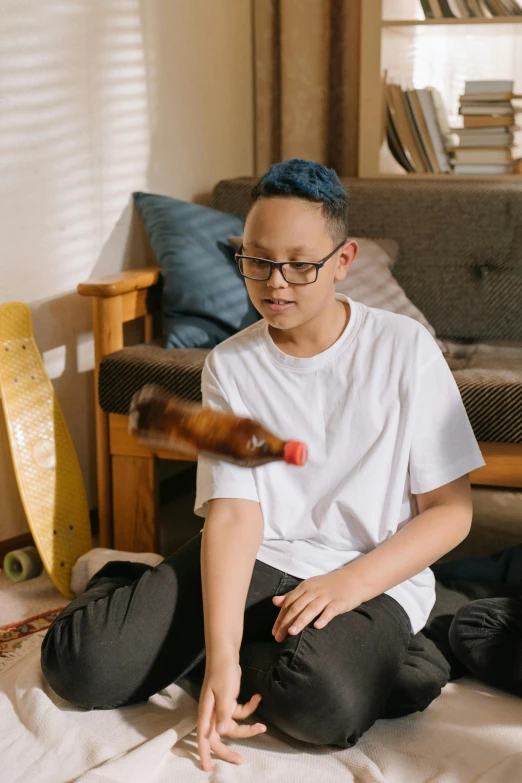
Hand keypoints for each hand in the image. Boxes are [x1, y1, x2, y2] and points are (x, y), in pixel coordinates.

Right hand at [197, 657, 266, 771]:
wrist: (226, 653)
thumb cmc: (222, 671)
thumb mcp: (225, 692)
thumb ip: (224, 712)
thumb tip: (222, 730)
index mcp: (207, 712)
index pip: (203, 738)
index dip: (204, 754)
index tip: (208, 769)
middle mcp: (212, 713)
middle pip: (218, 737)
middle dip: (228, 750)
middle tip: (240, 761)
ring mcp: (220, 708)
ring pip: (232, 726)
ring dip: (247, 726)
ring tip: (262, 726)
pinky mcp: (229, 701)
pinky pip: (239, 712)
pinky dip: (249, 707)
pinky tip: (258, 697)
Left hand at [272, 569, 363, 641]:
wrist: (353, 579)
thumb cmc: (328, 586)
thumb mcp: (309, 587)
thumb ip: (292, 595)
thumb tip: (275, 601)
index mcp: (305, 587)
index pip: (289, 603)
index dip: (280, 618)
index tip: (274, 632)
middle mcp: (314, 591)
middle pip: (297, 607)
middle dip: (286, 622)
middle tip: (279, 637)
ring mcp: (327, 596)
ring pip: (311, 608)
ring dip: (301, 620)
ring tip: (292, 632)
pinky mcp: (339, 602)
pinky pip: (330, 610)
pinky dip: (323, 617)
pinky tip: (317, 626)